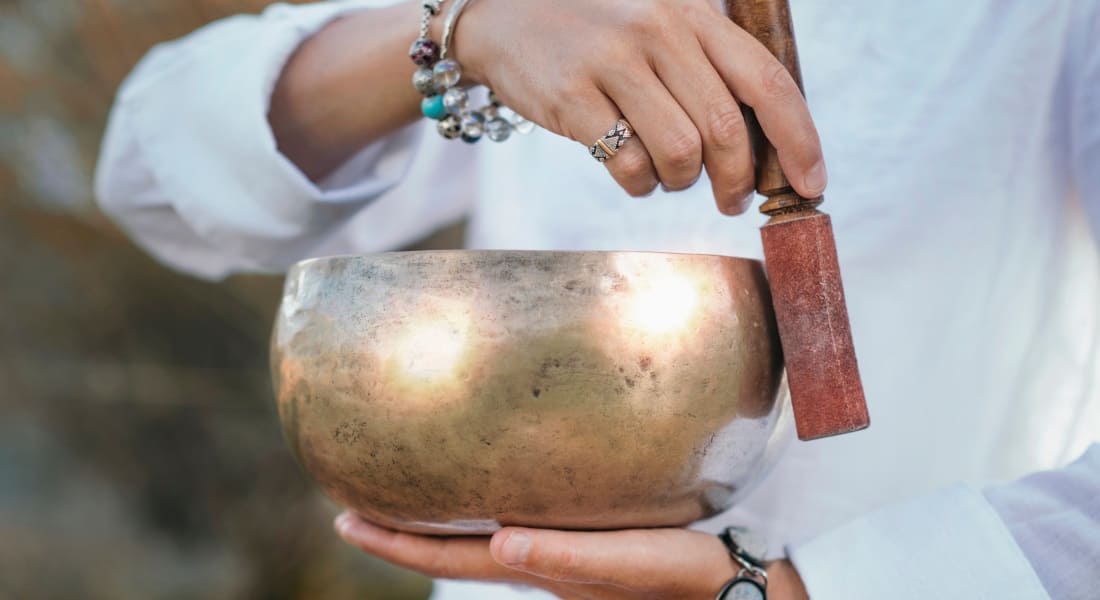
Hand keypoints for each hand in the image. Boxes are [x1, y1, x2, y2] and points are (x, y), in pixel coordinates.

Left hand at [334, 511, 808, 598]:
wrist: (735, 591)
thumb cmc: (690, 578)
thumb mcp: (633, 564)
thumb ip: (571, 559)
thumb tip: (500, 543)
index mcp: (542, 571)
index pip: (451, 560)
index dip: (396, 545)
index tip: (342, 520)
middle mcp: (540, 567)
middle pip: (454, 553)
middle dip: (402, 533)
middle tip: (354, 505)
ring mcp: (561, 560)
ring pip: (480, 542)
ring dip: (437, 524)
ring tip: (407, 493)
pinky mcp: (587, 545)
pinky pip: (517, 526)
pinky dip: (482, 514)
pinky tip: (491, 491)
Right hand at [451, 0, 826, 212]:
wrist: (504, 13)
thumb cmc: (596, 30)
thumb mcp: (660, 22)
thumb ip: (709, 64)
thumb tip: (769, 141)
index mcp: (692, 13)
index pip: (766, 80)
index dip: (798, 140)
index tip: (811, 184)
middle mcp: (658, 30)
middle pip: (727, 128)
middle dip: (739, 180)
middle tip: (732, 199)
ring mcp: (612, 62)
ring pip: (681, 153)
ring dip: (682, 182)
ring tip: (667, 176)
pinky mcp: (572, 97)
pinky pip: (627, 166)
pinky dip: (640, 185)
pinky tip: (632, 173)